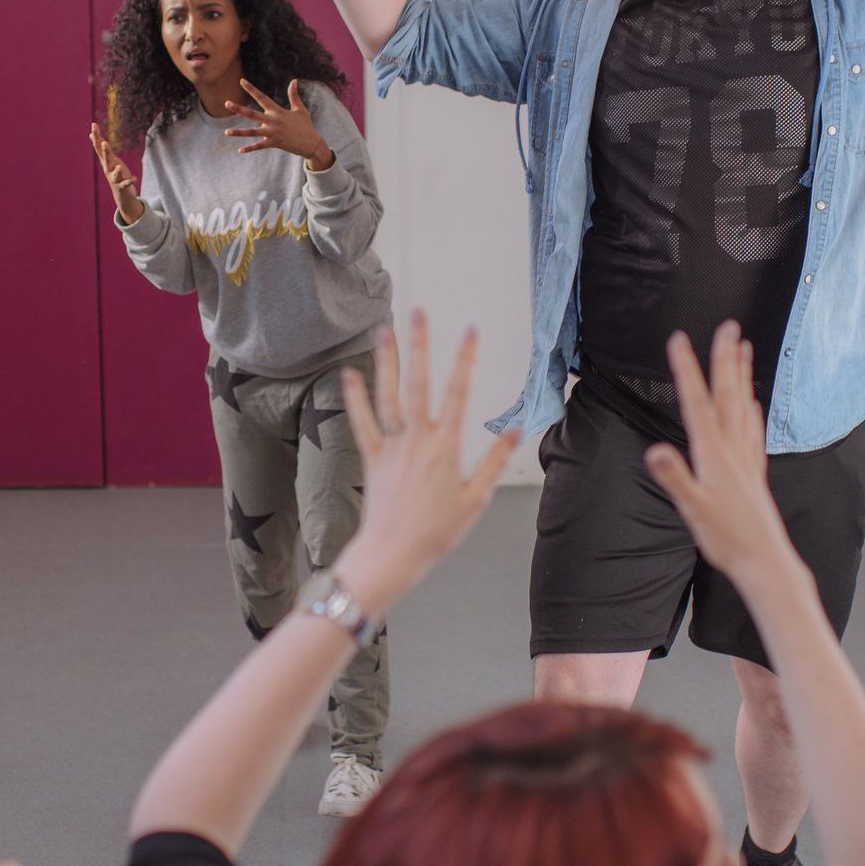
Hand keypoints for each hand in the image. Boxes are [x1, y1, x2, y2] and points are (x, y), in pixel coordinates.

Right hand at [89, 125, 145, 222]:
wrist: (121, 194)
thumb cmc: (114, 173)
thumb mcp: (108, 159)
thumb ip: (101, 147)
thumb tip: (91, 134)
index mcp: (105, 161)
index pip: (98, 147)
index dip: (96, 136)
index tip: (93, 124)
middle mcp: (108, 169)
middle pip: (106, 159)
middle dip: (105, 151)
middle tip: (104, 142)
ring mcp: (114, 178)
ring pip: (115, 173)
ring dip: (117, 170)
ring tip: (119, 166)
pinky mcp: (122, 186)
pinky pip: (126, 183)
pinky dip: (130, 181)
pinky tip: (135, 178)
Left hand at [224, 79, 333, 168]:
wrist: (312, 143)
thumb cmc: (305, 126)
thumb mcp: (300, 109)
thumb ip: (294, 95)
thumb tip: (294, 80)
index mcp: (278, 111)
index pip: (262, 97)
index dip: (252, 89)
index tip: (242, 81)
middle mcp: (273, 120)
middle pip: (252, 114)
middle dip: (239, 109)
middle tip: (226, 103)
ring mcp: (273, 132)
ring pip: (252, 132)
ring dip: (239, 132)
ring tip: (226, 132)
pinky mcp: (275, 143)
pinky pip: (260, 146)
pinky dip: (250, 148)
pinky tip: (240, 150)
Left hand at [331, 312, 521, 616]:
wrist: (393, 554)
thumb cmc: (436, 532)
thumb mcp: (475, 499)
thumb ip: (494, 462)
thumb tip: (515, 432)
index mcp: (446, 447)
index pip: (459, 392)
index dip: (466, 359)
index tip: (471, 331)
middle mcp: (417, 440)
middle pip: (419, 383)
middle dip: (420, 345)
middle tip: (418, 312)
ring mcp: (392, 447)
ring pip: (389, 395)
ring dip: (387, 361)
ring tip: (385, 330)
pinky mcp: (372, 459)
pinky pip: (361, 423)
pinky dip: (354, 399)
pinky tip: (349, 374)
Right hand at [642, 324, 807, 595]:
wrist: (765, 561)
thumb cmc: (727, 539)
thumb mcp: (693, 509)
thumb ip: (675, 477)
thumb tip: (655, 449)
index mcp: (714, 453)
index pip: (696, 402)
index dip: (687, 370)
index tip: (679, 340)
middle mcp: (733, 449)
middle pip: (727, 395)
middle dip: (725, 359)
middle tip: (729, 326)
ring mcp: (747, 458)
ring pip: (743, 406)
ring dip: (741, 375)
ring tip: (744, 349)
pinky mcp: (754, 471)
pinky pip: (753, 429)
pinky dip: (752, 408)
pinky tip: (753, 401)